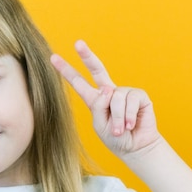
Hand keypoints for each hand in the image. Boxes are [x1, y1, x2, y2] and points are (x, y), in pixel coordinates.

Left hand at [50, 40, 160, 156]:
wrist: (136, 147)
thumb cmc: (116, 138)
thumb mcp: (100, 124)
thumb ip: (99, 106)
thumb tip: (107, 89)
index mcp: (95, 99)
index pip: (79, 82)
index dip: (66, 71)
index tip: (53, 58)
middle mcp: (109, 92)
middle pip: (97, 69)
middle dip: (87, 56)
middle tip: (77, 43)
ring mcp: (124, 92)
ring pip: (114, 98)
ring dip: (117, 118)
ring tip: (121, 129)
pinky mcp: (139, 95)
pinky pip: (129, 101)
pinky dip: (128, 116)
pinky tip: (131, 125)